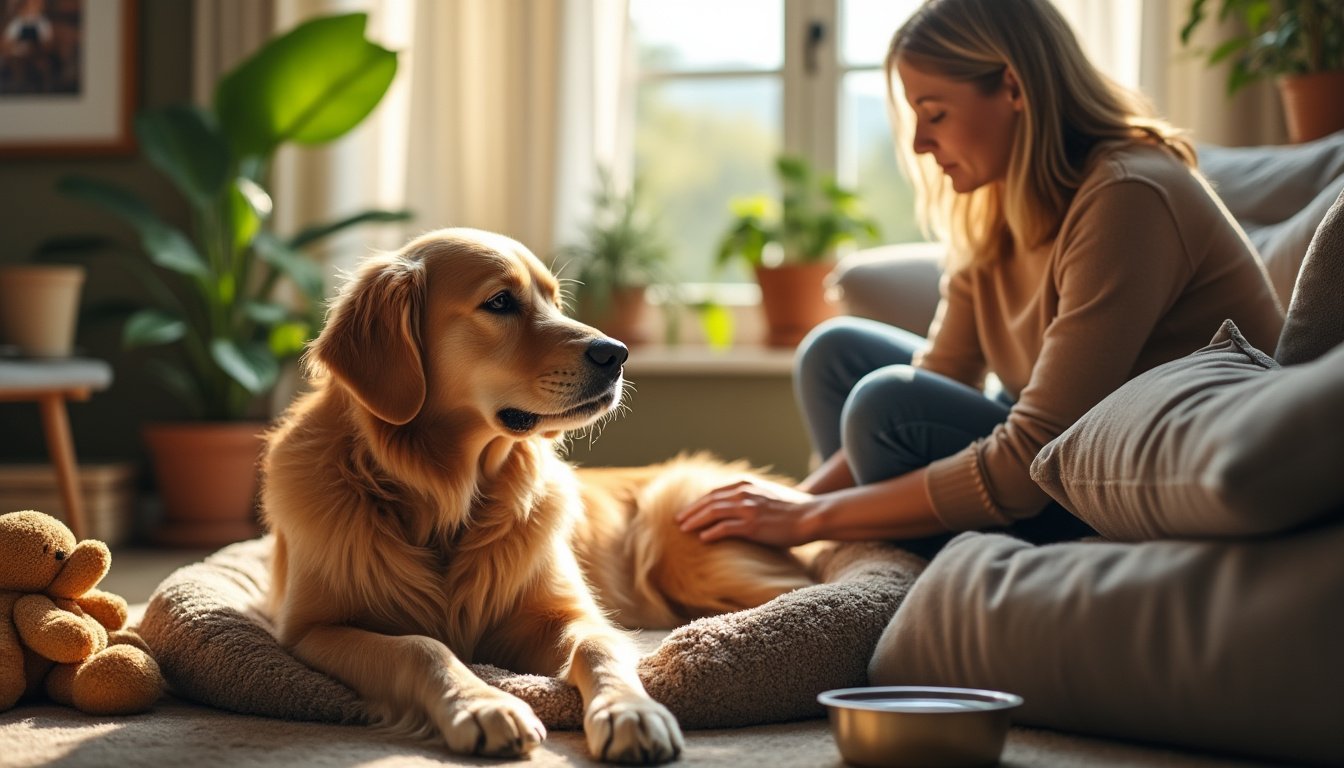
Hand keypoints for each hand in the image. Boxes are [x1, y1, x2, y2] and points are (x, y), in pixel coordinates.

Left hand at [675, 476, 819, 546]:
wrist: (810, 515)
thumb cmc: (791, 509)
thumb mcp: (767, 495)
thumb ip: (750, 497)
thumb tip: (735, 507)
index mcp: (746, 485)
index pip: (714, 493)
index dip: (698, 503)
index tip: (687, 511)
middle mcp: (744, 494)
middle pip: (709, 501)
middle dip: (691, 511)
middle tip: (678, 521)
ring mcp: (747, 509)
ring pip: (713, 513)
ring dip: (695, 521)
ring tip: (684, 529)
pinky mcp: (752, 525)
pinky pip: (725, 528)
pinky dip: (711, 533)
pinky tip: (702, 538)